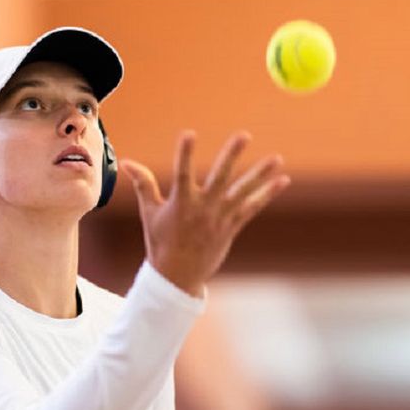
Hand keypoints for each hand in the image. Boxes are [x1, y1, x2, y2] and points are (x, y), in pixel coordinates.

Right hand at [120, 131, 289, 296]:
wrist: (178, 275)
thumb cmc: (160, 241)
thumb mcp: (149, 212)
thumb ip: (143, 184)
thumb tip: (126, 161)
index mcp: (180, 203)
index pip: (182, 172)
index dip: (184, 153)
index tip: (189, 133)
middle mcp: (203, 208)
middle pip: (220, 177)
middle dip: (231, 155)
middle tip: (244, 135)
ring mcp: (220, 217)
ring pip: (243, 191)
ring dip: (260, 174)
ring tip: (277, 158)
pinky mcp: (232, 227)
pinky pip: (253, 208)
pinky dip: (267, 194)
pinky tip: (282, 180)